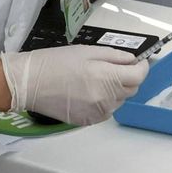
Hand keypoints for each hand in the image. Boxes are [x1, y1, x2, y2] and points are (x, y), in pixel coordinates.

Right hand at [0, 45, 148, 124]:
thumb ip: (115, 57)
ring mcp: (96, 112)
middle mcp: (105, 99)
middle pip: (132, 89)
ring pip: (119, 101)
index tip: (139, 62)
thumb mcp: (88, 51)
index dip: (142, 67)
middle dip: (130, 77)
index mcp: (107, 78)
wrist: (29, 83)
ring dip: (117, 91)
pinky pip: (106, 111)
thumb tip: (132, 60)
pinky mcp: (86, 121)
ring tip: (98, 80)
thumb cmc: (56, 62)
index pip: (139, 76)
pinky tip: (90, 92)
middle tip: (117, 68)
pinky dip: (105, 102)